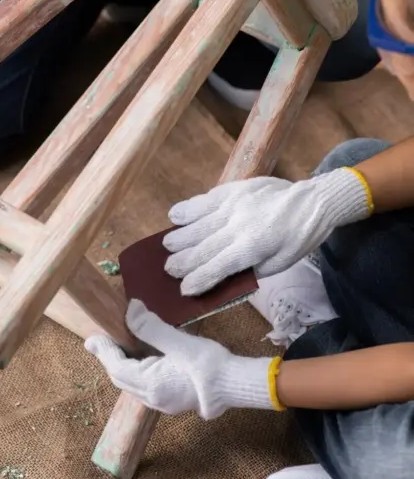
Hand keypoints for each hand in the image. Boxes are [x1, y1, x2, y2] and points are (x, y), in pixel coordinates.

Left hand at [85, 300, 271, 417]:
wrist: (238, 385)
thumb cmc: (211, 364)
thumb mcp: (180, 342)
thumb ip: (151, 327)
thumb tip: (130, 309)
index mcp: (151, 385)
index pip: (116, 367)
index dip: (103, 350)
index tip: (92, 336)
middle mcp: (153, 399)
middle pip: (120, 378)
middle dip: (109, 358)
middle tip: (100, 340)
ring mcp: (163, 403)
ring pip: (131, 384)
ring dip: (121, 365)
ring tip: (117, 345)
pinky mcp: (173, 401)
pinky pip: (144, 387)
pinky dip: (135, 371)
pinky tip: (141, 358)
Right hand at [163, 168, 369, 295]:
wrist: (312, 201)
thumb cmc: (298, 238)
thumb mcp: (280, 264)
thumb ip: (250, 269)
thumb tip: (222, 277)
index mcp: (253, 247)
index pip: (219, 266)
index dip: (199, 279)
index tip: (183, 289)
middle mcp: (239, 225)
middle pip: (203, 246)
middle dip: (183, 261)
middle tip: (168, 270)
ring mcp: (234, 204)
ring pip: (199, 223)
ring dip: (180, 236)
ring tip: (166, 246)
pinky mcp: (233, 190)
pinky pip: (205, 200)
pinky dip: (188, 209)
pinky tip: (174, 216)